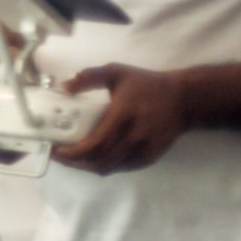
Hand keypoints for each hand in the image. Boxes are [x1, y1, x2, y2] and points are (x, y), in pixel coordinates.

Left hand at [52, 64, 172, 172]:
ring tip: (71, 158)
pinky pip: (122, 168)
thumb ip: (90, 77)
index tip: (56, 148)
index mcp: (123, 116)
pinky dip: (104, 166)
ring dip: (87, 166)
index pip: (96, 143)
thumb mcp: (117, 73)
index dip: (74, 152)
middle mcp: (134, 137)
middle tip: (57, 155)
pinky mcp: (150, 157)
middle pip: (99, 160)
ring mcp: (144, 150)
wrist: (185, 99)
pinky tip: (92, 159)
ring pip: (110, 167)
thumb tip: (65, 86)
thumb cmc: (147, 85)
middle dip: (74, 162)